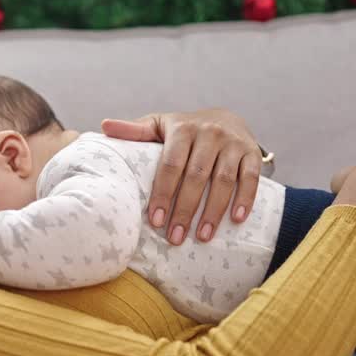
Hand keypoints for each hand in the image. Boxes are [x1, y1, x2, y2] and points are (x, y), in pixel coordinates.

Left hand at [102, 109, 261, 244]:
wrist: (226, 118)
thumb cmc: (185, 130)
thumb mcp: (160, 126)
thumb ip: (135, 131)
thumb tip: (104, 126)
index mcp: (182, 128)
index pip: (170, 164)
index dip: (163, 193)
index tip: (155, 220)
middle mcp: (209, 133)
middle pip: (196, 176)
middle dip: (185, 209)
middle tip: (176, 237)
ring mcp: (233, 143)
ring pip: (224, 180)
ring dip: (213, 211)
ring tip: (202, 237)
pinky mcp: (252, 152)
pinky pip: (251, 178)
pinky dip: (245, 199)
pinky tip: (235, 220)